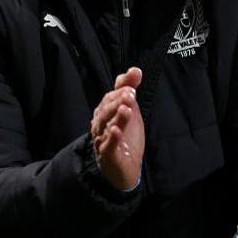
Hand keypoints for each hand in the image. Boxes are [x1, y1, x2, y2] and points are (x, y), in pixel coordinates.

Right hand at [90, 67, 144, 190]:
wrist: (125, 168)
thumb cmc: (125, 137)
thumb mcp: (130, 110)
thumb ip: (129, 89)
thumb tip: (135, 70)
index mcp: (105, 112)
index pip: (109, 98)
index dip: (119, 90)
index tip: (132, 86)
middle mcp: (101, 125)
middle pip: (105, 110)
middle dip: (117, 101)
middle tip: (131, 95)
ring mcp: (103, 140)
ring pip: (106, 126)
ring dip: (116, 117)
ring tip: (126, 109)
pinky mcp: (108, 156)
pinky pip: (108, 146)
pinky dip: (111, 138)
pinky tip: (116, 131)